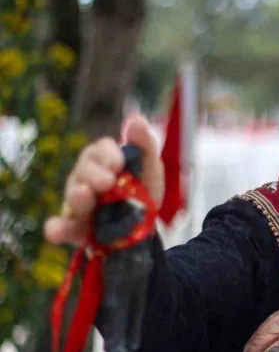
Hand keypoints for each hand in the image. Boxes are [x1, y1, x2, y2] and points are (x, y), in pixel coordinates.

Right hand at [43, 116, 163, 245]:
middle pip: (83, 170)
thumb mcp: (150, 166)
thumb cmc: (143, 188)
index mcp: (103, 160)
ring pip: (72, 196)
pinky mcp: (75, 227)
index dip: (107, 155)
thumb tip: (137, 120)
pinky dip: (57, 228)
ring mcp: (79, 203)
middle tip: (107, 182)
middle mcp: (86, 178)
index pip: (99, 151)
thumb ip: (145, 143)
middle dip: (93, 174)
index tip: (118, 163)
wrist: (146, 226)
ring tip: (84, 196)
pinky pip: (63, 227)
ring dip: (77, 196)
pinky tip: (55, 231)